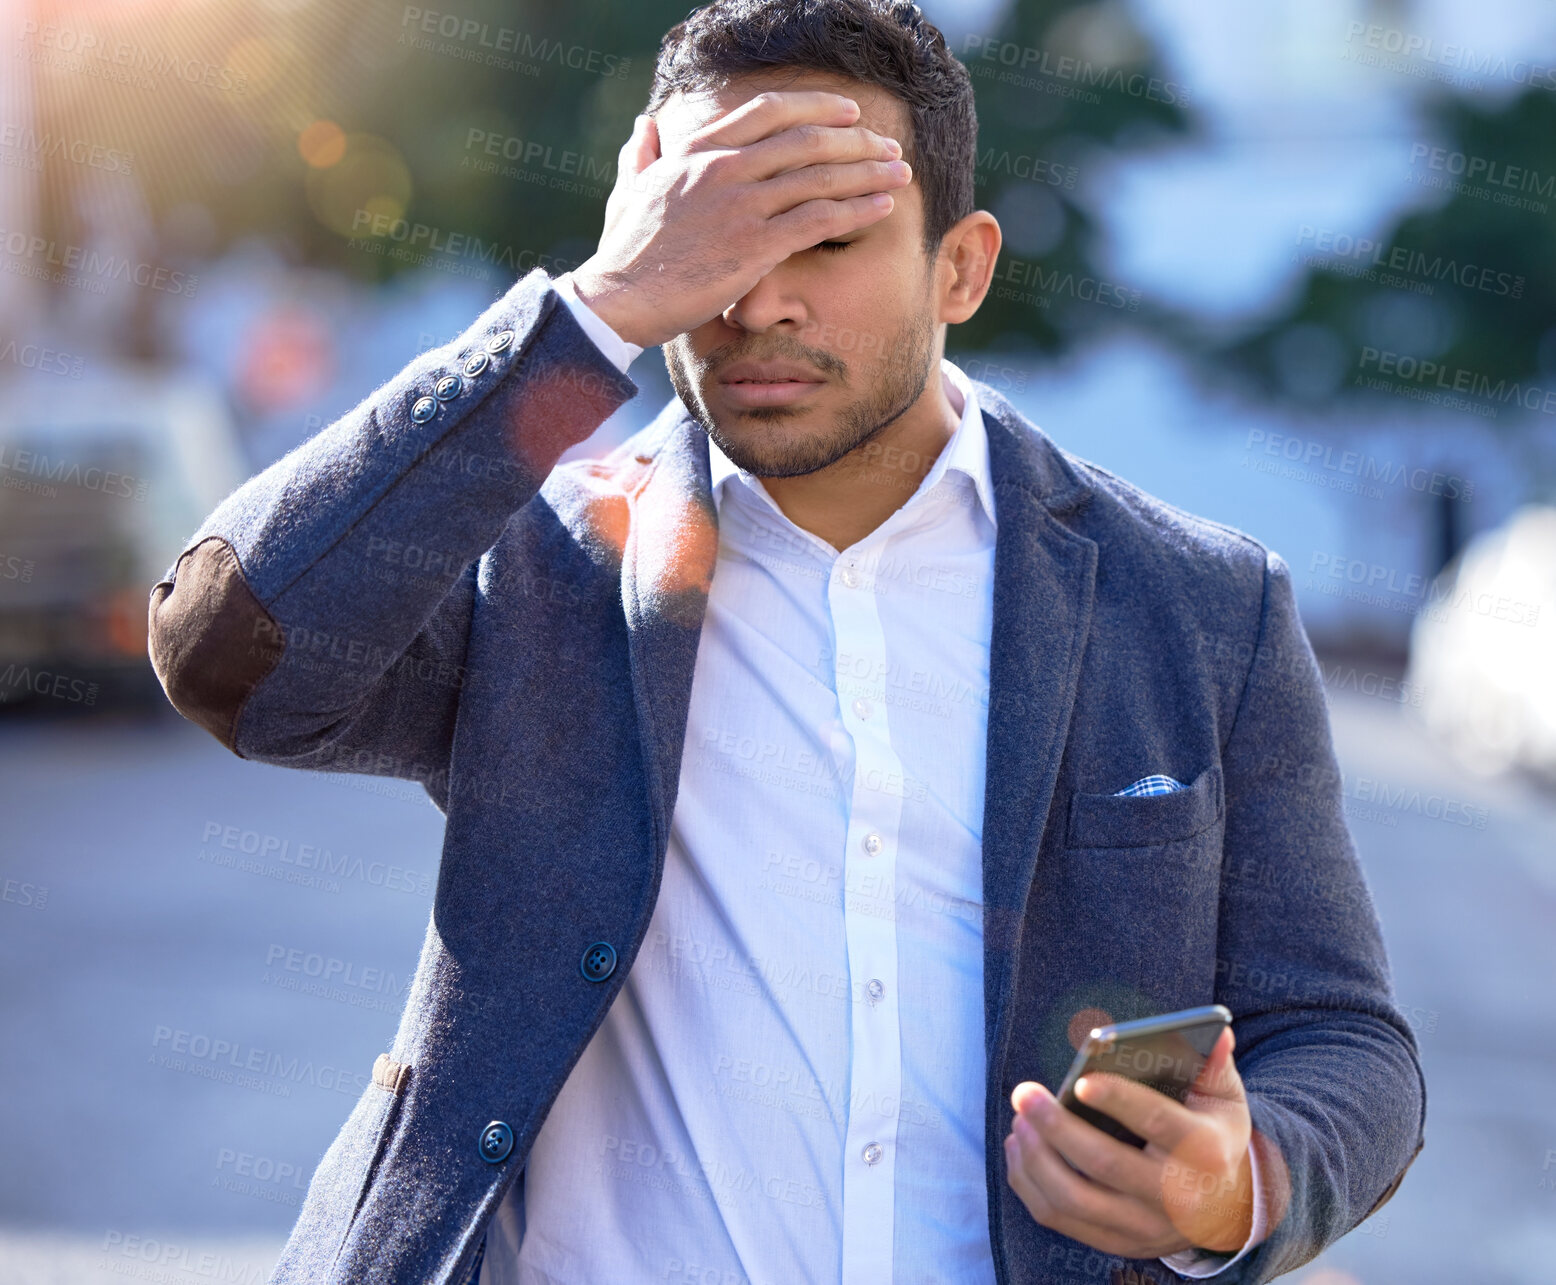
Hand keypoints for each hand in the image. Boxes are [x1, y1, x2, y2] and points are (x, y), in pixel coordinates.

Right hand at [570, 91, 911, 348]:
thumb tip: (645, 127)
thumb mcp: (627, 193)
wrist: (616, 300)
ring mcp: (740, 206)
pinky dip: (856, 210)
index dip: (815, 107)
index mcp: (696, 152)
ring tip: (900, 172)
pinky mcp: (753, 246)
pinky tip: (882, 207)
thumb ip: (641, 157)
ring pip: (819, 175)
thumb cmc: (622, 255)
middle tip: (887, 145)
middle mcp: (722, 169)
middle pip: (805, 139)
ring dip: (868, 171)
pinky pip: (818, 219)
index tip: (847, 111)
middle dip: (856, 139)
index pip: (767, 113)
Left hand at [1004, 1027, 1258, 1258]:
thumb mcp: (1224, 1100)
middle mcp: (1175, 1198)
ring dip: (1035, 1157)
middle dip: (1057, 1126)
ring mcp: (1144, 1227)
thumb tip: (1217, 1030)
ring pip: (1073, 1199)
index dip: (1118, 1101)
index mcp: (1205, 1152)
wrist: (1229, 1208)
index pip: (1157, 1123)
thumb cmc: (1214, 1137)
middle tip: (1024, 1093)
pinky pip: (1060, 1219)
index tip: (1079, 1081)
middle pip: (1104, 1164)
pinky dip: (1029, 1183)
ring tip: (1020, 1119)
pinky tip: (1020, 1148)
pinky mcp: (1117, 1243)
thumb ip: (1214, 1064)